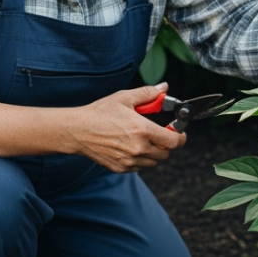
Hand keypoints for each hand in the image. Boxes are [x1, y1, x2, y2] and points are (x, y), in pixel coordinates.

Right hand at [71, 84, 185, 172]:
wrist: (77, 130)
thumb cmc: (99, 113)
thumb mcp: (125, 98)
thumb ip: (148, 94)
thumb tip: (164, 88)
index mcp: (143, 130)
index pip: (174, 141)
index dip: (180, 137)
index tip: (177, 132)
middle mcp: (138, 148)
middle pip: (166, 153)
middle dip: (167, 143)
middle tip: (160, 133)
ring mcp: (130, 161)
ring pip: (154, 162)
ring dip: (154, 152)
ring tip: (144, 139)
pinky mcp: (121, 168)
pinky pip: (140, 167)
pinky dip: (142, 159)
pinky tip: (132, 147)